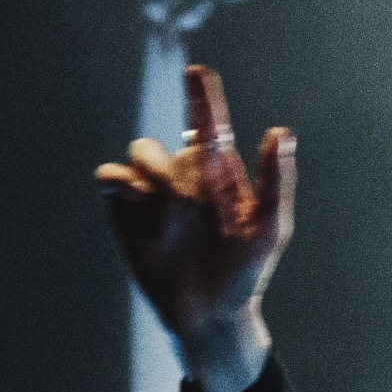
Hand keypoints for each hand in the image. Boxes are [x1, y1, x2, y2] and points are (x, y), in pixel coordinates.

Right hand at [95, 65, 294, 391]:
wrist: (209, 318)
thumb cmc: (245, 276)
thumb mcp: (270, 230)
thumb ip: (276, 181)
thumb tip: (280, 131)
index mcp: (217, 174)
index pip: (206, 124)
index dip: (201, 97)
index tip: (197, 73)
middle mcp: (182, 177)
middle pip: (165, 144)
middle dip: (173, 169)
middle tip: (190, 208)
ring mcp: (152, 195)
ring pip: (139, 155)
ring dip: (153, 179)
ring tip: (172, 222)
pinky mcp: (125, 214)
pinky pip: (110, 181)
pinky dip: (119, 185)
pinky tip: (137, 204)